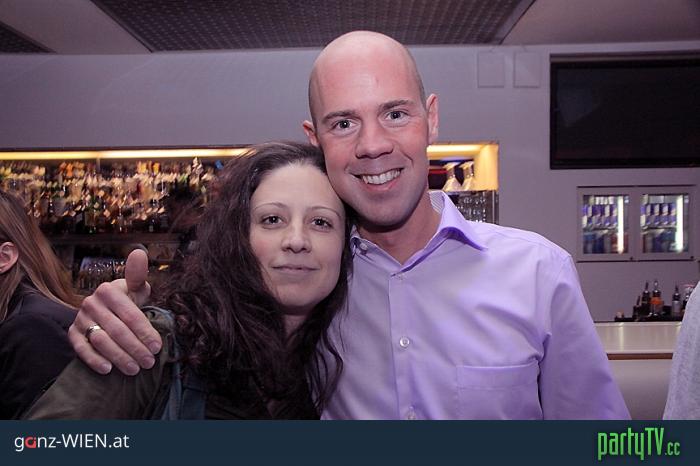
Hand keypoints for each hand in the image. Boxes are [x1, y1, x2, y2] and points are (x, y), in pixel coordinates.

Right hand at [68, 249, 160, 374]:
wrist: (103, 307)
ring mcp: (80, 319)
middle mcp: (91, 303)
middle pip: (118, 331)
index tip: (157, 347)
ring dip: (119, 357)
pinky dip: (94, 360)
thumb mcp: (134, 287)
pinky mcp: (72, 333)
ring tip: (135, 369)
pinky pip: (81, 349)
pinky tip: (108, 369)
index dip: (145, 332)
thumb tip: (139, 253)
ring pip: (101, 341)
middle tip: (149, 362)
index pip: (131, 315)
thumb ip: (138, 275)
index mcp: (108, 290)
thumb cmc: (125, 299)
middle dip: (136, 349)